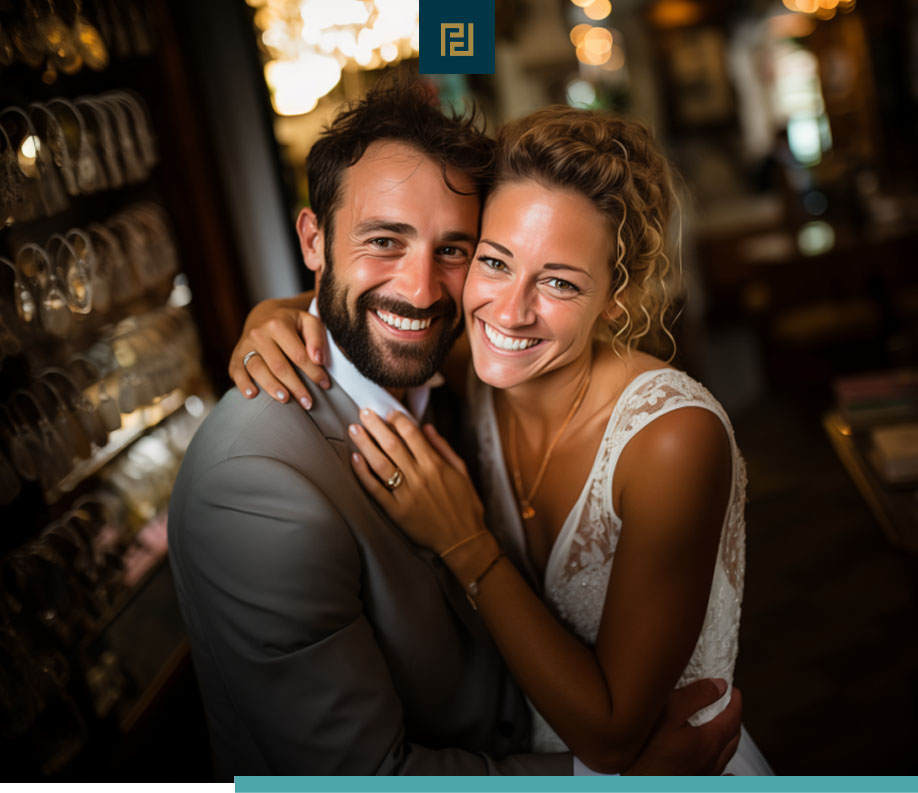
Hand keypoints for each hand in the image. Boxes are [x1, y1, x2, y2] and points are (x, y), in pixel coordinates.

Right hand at [228, 293, 329, 408]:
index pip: (299, 355)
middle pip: (279, 366)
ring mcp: (245, 345)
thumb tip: (318, 359)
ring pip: (257, 369)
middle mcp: (259, 334)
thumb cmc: (292, 323)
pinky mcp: (235, 356)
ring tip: (285, 399)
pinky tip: (252, 395)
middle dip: (295, 386)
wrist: (263, 315)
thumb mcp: (308, 321)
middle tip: (308, 403)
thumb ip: (316, 337)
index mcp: (278, 325)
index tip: (325, 385)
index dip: (314, 372)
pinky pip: (236, 371)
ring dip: (271, 387)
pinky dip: (243, 384)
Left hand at [348, 409, 487, 555]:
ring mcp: (406, 494)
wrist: (464, 539)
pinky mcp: (396, 511)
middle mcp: (419, 476)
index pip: (411, 433)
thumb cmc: (465, 504)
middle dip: (375, 425)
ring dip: (365, 444)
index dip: (397, 419)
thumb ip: (443, 447)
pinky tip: (355, 459)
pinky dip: (363, 473)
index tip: (388, 412)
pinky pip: (376, 489)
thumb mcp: (461, 471)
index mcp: (435, 464)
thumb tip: (426, 427)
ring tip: (354, 429)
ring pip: (380, 463)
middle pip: (392, 444)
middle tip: (364, 412)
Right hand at [623, 679, 741, 774]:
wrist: (638, 783)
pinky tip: (728, 773)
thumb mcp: (669, 711)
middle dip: (734, 720)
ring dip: (728, 740)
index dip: (735, 703)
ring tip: (724, 728)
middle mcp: (711, 762)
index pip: (732, 719)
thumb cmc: (647, 748)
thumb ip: (695, 696)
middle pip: (732, 738)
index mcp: (709, 742)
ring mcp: (703, 777)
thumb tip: (720, 685)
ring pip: (725, 757)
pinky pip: (718, 776)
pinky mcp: (693, 784)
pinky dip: (724, 768)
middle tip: (729, 706)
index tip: (734, 691)